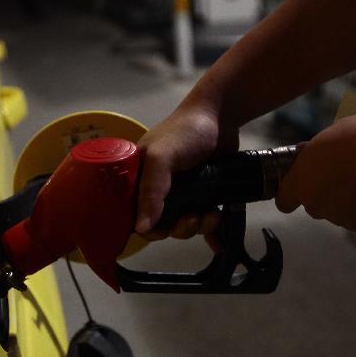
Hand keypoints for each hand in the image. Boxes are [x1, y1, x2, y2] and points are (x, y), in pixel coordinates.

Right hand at [135, 95, 238, 239]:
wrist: (221, 115)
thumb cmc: (186, 130)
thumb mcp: (162, 157)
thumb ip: (151, 190)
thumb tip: (142, 227)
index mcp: (139, 179)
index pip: (134, 214)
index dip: (148, 227)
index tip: (164, 228)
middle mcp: (158, 188)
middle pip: (163, 224)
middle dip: (180, 228)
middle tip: (193, 218)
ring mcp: (183, 192)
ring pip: (185, 224)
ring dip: (199, 226)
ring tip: (213, 215)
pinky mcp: (203, 193)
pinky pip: (204, 220)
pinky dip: (212, 233)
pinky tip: (220, 241)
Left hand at [276, 112, 355, 232]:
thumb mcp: (328, 137)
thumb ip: (314, 153)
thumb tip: (306, 155)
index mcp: (301, 183)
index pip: (284, 200)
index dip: (292, 193)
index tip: (301, 186)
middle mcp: (317, 206)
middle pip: (315, 206)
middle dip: (325, 195)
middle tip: (344, 175)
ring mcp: (342, 219)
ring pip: (340, 213)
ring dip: (348, 202)